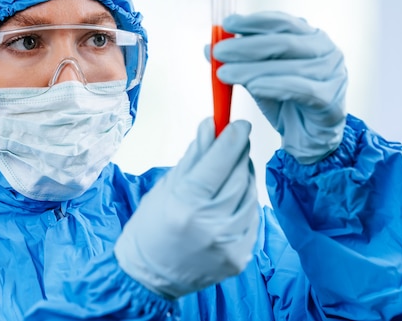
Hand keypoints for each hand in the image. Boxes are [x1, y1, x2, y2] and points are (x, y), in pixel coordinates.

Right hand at [114, 118, 258, 298]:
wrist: (149, 278)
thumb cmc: (150, 229)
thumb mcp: (165, 188)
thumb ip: (193, 158)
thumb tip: (211, 127)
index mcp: (185, 206)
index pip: (217, 164)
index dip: (232, 140)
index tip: (240, 124)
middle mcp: (210, 227)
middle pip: (239, 177)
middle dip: (240, 154)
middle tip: (236, 141)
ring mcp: (229, 245)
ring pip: (250, 196)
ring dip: (244, 177)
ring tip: (229, 172)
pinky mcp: (240, 258)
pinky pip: (252, 218)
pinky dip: (244, 203)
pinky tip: (230, 200)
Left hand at [211, 11, 347, 163]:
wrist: (307, 138)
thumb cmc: (286, 103)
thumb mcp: (259, 77)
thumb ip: (239, 61)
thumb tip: (208, 48)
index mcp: (311, 37)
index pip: (282, 22)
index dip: (253, 21)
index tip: (227, 23)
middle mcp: (326, 51)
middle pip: (283, 42)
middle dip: (246, 46)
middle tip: (219, 52)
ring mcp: (333, 74)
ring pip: (289, 66)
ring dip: (252, 69)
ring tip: (225, 74)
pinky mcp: (331, 99)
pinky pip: (301, 89)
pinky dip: (274, 86)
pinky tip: (253, 87)